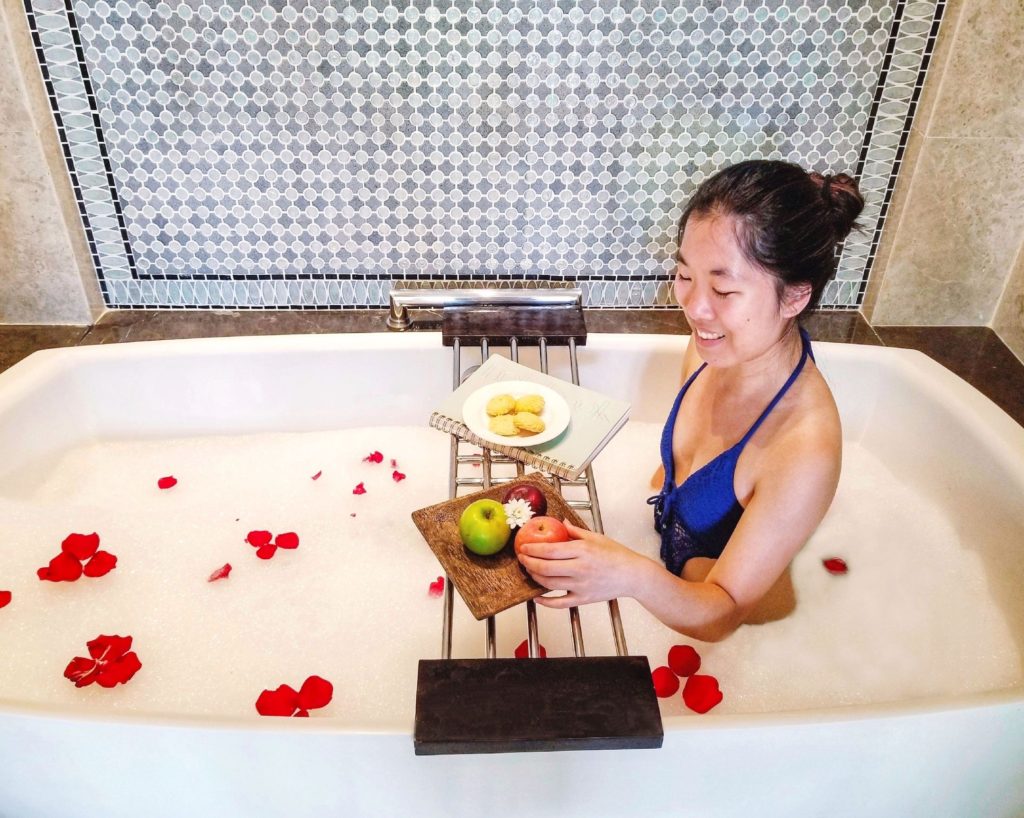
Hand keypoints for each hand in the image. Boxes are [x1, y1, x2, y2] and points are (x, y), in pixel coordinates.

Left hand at [516, 521, 639, 607]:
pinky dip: (545, 602)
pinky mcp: (583, 599)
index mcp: (582, 550)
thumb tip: (560, 522)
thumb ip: (575, 531)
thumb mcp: (596, 537)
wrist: (632, 575)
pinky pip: (560, 603)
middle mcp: (580, 568)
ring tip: (529, 571)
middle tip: (522, 558)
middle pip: (546, 568)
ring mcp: (581, 585)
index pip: (550, 550)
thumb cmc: (616, 554)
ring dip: (535, 578)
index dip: (533, 549)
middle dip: (529, 563)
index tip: (523, 547)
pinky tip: (536, 596)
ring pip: (549, 584)